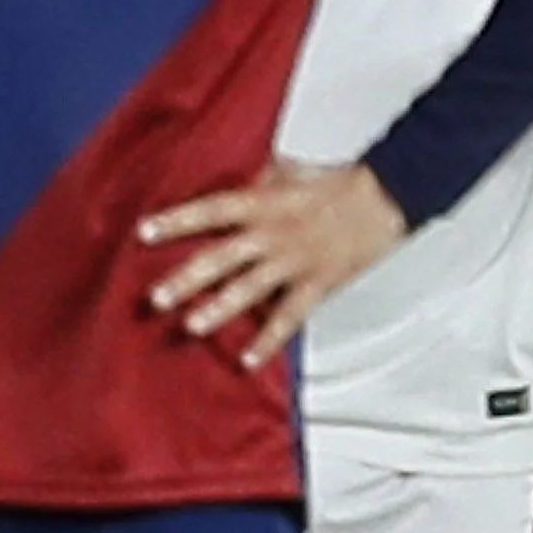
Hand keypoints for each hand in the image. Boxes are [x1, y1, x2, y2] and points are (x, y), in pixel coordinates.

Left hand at [137, 159, 405, 366]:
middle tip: (156, 298)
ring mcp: (294, 261)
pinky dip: (269, 341)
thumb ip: (258, 180)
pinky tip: (248, 361)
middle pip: (221, 257)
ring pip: (249, 290)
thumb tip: (236, 180)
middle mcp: (273, 234)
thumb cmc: (338, 182)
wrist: (387, 197)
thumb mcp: (290, 171)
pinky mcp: (317, 284)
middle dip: (186, 279)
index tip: (145, 232)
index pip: (210, 210)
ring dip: (218, 309)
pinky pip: (288, 318)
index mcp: (263, 203)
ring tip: (191, 326)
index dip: (177, 220)